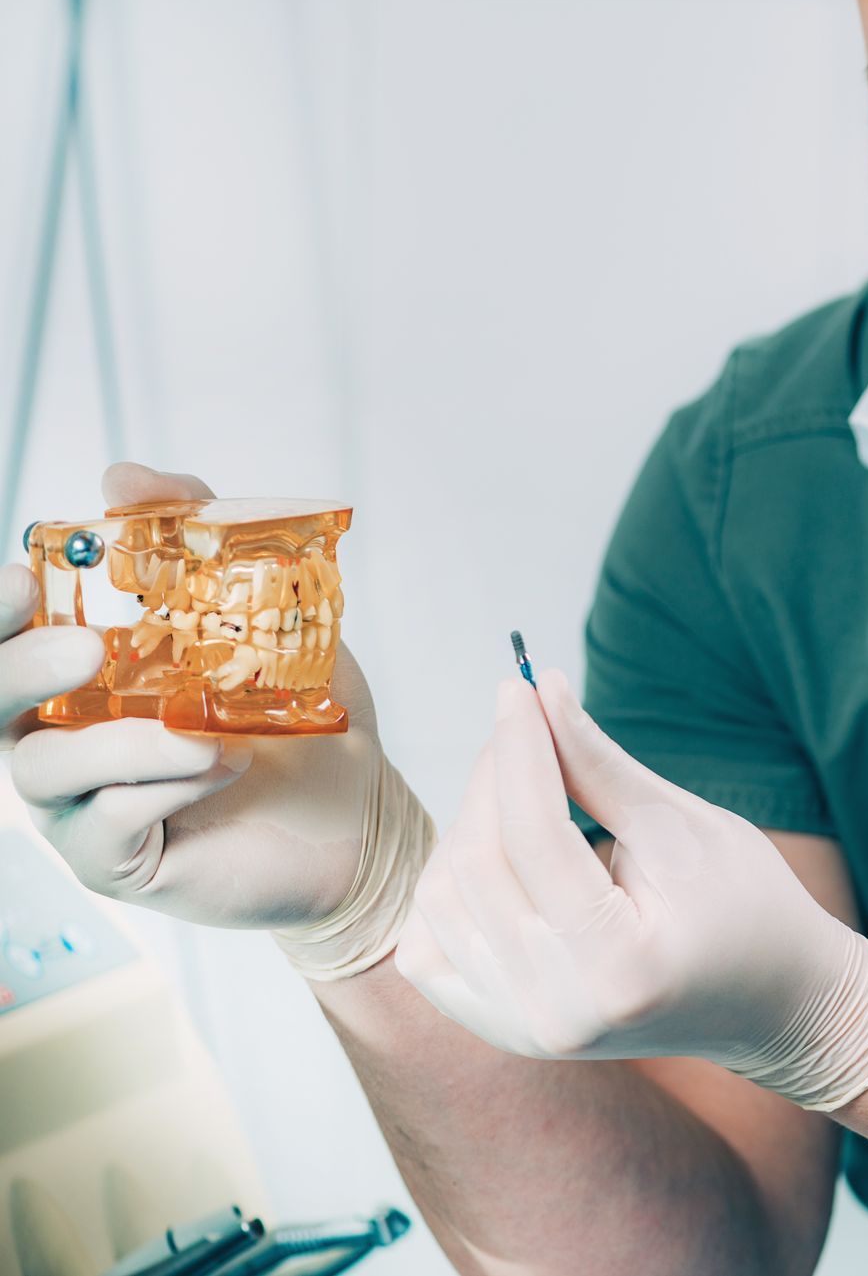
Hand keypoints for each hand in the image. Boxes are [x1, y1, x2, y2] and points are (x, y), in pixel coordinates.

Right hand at [3, 463, 433, 977]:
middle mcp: (64, 738)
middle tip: (88, 648)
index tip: (20, 575)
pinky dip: (165, 787)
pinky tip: (222, 768)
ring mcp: (82, 805)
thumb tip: (123, 475)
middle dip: (20, 667)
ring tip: (209, 733)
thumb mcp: (268, 613)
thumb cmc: (301, 720)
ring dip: (127, 743)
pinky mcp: (116, 861)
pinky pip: (105, 823)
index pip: (6, 638)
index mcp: (84, 678)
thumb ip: (200, 537)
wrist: (362, 813)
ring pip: (43, 769)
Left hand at [395, 672, 867, 1111]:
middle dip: (494, 777)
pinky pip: (433, 947)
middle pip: (477, 864)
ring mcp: (524, 1033)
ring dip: (471, 826)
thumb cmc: (749, 907)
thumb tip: (540, 691)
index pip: (534, 837)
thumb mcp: (685, 827)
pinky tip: (499, 855)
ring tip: (525, 789)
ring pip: (441, 901)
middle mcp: (558, 1013)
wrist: (776, 1003)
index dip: (522, 748)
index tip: (520, 686)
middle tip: (527, 724)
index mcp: (621, 967)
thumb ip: (601, 766)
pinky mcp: (506, 1032)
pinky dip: (452, 888)